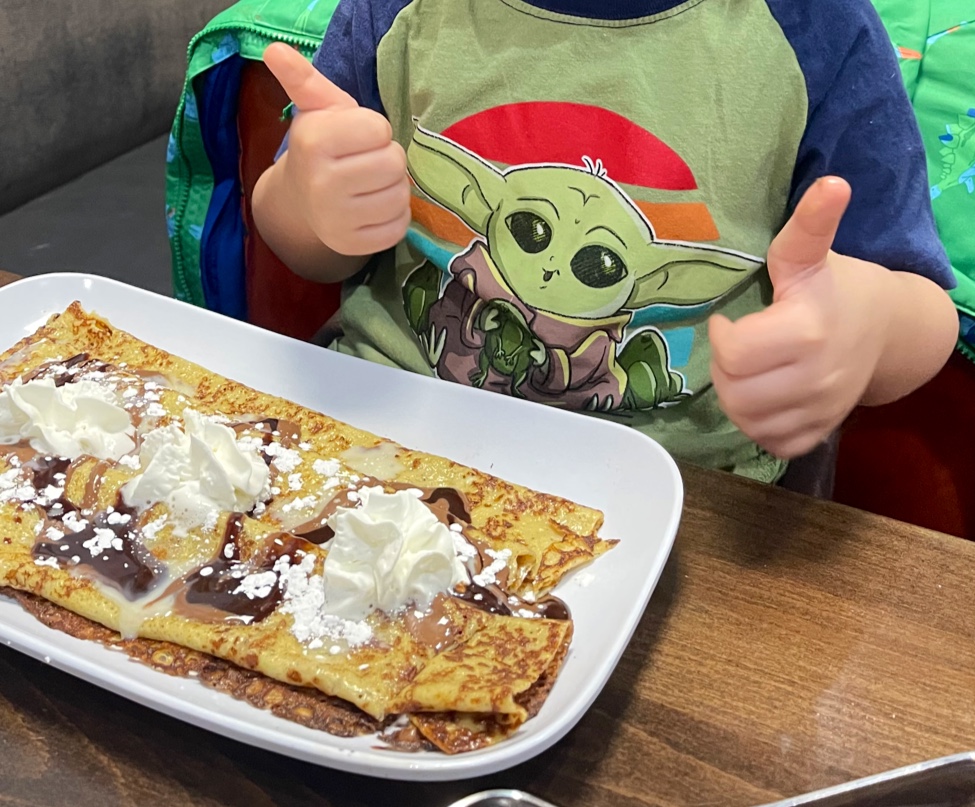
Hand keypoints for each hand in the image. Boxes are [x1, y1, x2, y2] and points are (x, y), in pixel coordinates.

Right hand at [263, 43, 410, 256]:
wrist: (300, 202)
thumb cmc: (321, 148)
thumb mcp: (317, 110)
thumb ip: (304, 79)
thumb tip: (276, 50)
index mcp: (314, 142)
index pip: (379, 129)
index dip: (374, 130)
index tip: (357, 137)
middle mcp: (321, 183)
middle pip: (394, 163)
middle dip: (387, 159)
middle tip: (366, 162)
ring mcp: (336, 220)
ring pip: (400, 196)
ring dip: (393, 188)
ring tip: (370, 184)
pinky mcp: (352, 245)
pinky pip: (399, 227)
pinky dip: (394, 216)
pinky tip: (373, 208)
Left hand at [709, 177, 891, 458]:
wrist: (889, 329)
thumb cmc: (837, 287)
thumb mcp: (813, 254)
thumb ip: (810, 225)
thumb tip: (832, 184)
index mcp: (808, 330)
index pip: (733, 354)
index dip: (721, 337)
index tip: (727, 321)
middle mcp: (816, 378)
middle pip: (734, 392)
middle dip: (724, 368)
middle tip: (736, 348)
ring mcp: (821, 410)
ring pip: (747, 422)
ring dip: (735, 398)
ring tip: (746, 371)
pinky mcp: (821, 431)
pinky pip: (771, 442)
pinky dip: (758, 426)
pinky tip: (763, 397)